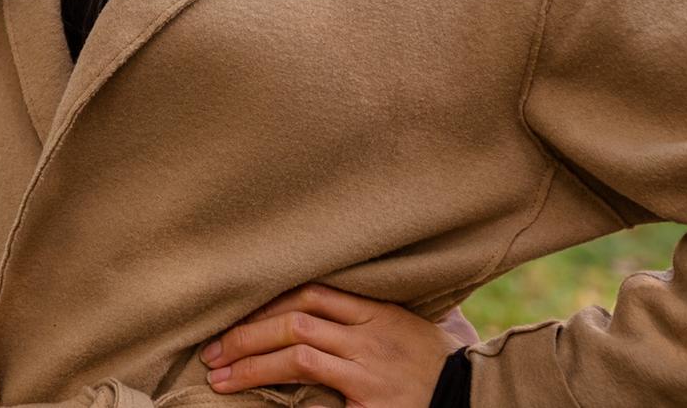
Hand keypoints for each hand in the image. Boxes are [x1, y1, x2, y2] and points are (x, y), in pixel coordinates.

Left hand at [201, 285, 469, 404]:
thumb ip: (367, 316)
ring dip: (252, 363)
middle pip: (295, 319)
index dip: (266, 300)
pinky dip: (282, 390)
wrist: (474, 400)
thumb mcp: (408, 328)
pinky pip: (316, 387)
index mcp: (377, 310)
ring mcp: (370, 366)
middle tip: (211, 350)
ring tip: (220, 376)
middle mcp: (370, 333)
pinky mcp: (369, 399)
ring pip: (298, 352)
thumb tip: (318, 309)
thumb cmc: (438, 367)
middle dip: (246, 333)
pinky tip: (257, 396)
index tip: (235, 313)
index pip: (310, 290)